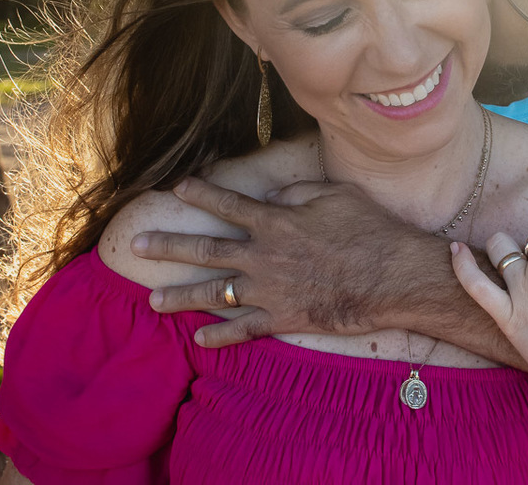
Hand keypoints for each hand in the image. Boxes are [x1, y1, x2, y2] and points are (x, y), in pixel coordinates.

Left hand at [130, 176, 429, 345]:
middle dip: (168, 246)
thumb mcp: (336, 196)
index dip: (202, 194)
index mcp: (275, 221)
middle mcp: (263, 255)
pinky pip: (243, 330)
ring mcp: (269, 290)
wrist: (391, 277)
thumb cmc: (370, 230)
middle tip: (136, 245)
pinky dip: (219, 336)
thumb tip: (272, 197)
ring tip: (153, 299)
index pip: (228, 204)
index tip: (178, 188)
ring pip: (214, 293)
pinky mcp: (282, 319)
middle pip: (206, 250)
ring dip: (180, 295)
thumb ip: (297, 193)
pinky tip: (199, 339)